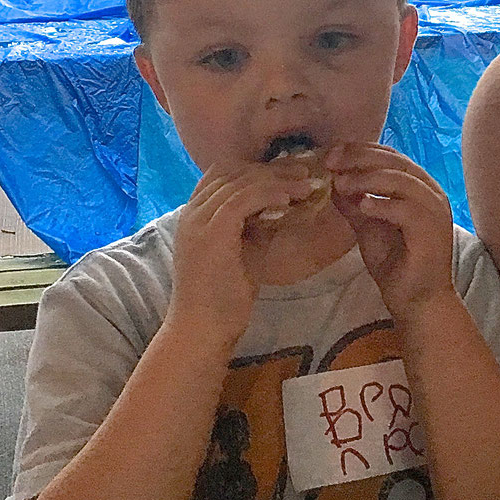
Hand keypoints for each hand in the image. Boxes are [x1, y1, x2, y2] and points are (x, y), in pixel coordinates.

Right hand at [165, 163, 320, 346]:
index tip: (289, 171)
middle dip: (272, 168)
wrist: (203, 331)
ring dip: (277, 178)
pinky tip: (291, 198)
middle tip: (304, 170)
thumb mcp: (247, 251)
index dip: (257, 168)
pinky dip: (270, 193)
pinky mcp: (211, 232)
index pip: (223, 174)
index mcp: (195, 215)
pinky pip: (243, 198)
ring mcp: (198, 220)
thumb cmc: (224, 298)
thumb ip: (259, 225)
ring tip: (307, 182)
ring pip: (240, 181)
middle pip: (233, 171)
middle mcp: (192, 212)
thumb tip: (286, 205)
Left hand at [325, 142, 454, 317]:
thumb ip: (354, 203)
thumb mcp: (368, 227)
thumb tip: (334, 180)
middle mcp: (431, 192)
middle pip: (395, 162)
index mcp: (418, 187)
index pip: (390, 156)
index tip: (331, 154)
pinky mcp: (433, 230)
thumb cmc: (395, 265)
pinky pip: (407, 209)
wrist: (417, 301)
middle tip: (332, 161)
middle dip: (360, 157)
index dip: (360, 150)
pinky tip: (362, 205)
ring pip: (402, 180)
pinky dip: (383, 203)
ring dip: (368, 178)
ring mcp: (435, 210)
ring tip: (341, 183)